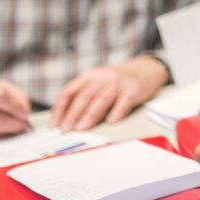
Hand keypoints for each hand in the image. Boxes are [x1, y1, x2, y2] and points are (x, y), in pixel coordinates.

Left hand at [49, 55, 168, 130]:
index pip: (70, 91)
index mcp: (90, 76)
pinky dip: (116, 112)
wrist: (145, 70)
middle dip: (73, 114)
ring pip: (102, 100)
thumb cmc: (116, 81)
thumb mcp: (97, 81)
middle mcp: (103, 77)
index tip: (54, 123)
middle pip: (85, 96)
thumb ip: (82, 95)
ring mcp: (119, 83)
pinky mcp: (134, 90)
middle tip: (66, 129)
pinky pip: (124, 103)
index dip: (60, 108)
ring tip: (81, 128)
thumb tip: (64, 119)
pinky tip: (111, 121)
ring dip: (90, 115)